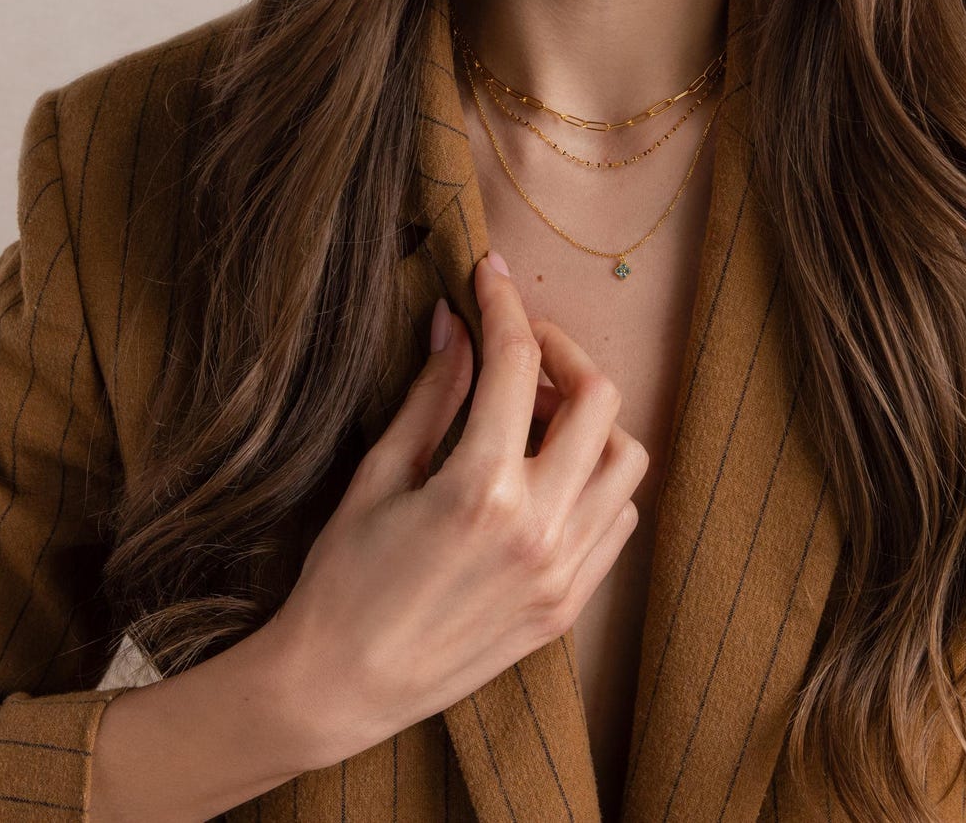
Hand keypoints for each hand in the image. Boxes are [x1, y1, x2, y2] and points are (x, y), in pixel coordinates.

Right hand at [262, 251, 647, 768]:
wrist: (339, 689)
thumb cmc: (342, 579)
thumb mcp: (379, 474)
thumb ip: (433, 394)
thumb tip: (455, 323)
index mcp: (481, 489)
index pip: (515, 363)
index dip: (502, 305)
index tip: (488, 276)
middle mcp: (538, 529)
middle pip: (597, 399)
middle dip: (560, 352)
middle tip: (520, 348)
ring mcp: (563, 573)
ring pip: (626, 458)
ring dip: (590, 420)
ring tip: (534, 417)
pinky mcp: (569, 606)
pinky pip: (619, 519)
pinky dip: (598, 480)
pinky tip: (549, 474)